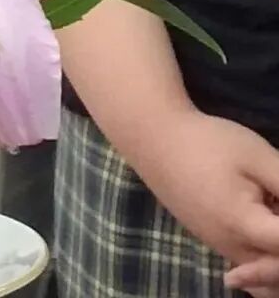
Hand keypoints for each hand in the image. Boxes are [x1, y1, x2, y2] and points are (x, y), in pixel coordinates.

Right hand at [132, 110, 278, 273]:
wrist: (154, 138)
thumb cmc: (207, 142)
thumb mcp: (257, 156)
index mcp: (244, 225)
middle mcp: (233, 247)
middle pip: (278, 272)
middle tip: (277, 204)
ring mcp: (221, 248)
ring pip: (266, 282)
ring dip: (276, 259)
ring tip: (273, 219)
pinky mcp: (215, 242)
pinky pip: (251, 272)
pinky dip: (268, 265)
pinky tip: (269, 233)